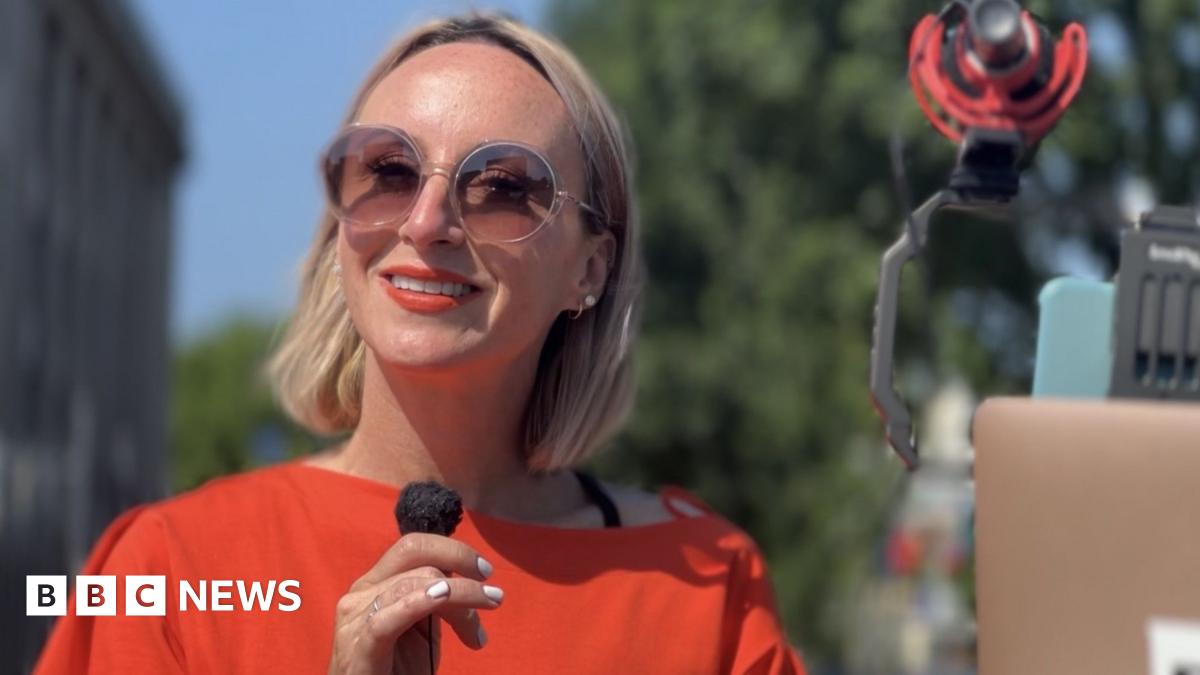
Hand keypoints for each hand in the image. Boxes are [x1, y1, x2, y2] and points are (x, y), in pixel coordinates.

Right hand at [327, 533, 501, 673]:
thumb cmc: (396, 672)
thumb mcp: (422, 628)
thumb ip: (436, 600)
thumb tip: (467, 578)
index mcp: (375, 583)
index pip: (414, 547)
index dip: (452, 550)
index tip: (485, 571)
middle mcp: (361, 592)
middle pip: (414, 555)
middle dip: (459, 564)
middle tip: (492, 594)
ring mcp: (355, 618)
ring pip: (414, 583)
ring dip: (460, 598)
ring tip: (479, 630)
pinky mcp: (357, 646)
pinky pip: (389, 616)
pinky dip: (420, 602)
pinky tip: (443, 599)